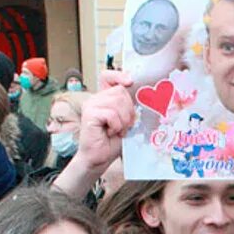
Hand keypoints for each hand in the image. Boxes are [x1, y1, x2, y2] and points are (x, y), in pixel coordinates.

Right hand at [52, 71, 134, 198]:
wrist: (100, 158)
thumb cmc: (114, 141)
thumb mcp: (126, 120)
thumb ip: (129, 106)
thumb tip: (144, 95)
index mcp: (104, 97)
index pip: (108, 76)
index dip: (119, 75)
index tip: (130, 82)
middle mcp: (96, 98)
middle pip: (120, 91)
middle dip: (129, 110)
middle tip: (124, 125)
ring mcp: (91, 105)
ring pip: (117, 102)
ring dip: (123, 120)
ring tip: (117, 130)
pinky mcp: (89, 114)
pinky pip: (112, 114)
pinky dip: (116, 126)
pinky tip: (110, 133)